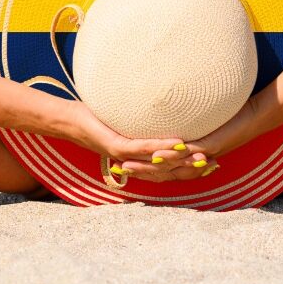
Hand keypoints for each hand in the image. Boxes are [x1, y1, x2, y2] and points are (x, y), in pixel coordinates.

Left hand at [59, 102, 217, 180]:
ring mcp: (125, 157)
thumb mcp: (129, 120)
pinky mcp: (115, 146)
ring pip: (159, 164)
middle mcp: (134, 163)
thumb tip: (167, 110)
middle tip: (215, 163)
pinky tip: (177, 143)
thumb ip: (147, 123)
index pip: (171, 170)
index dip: (192, 170)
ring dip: (181, 161)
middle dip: (193, 169)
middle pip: (169, 173)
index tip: (215, 163)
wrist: (67, 121)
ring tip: (203, 155)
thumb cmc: (98, 117)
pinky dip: (161, 147)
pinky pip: (142, 149)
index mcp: (139, 160)